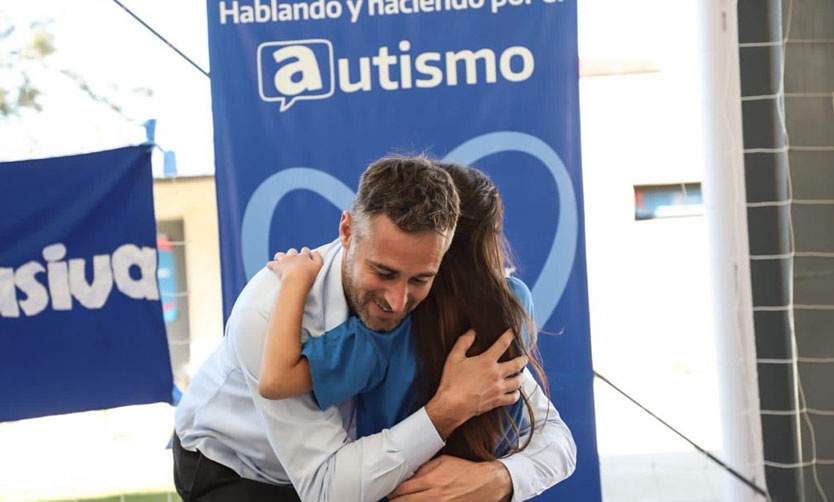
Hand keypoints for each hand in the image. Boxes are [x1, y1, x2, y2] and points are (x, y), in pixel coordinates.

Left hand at [266, 247, 322, 285]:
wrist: (297, 279)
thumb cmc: (309, 274)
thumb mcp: (319, 266)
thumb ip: (318, 258)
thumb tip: (315, 252)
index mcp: (304, 256)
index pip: (305, 250)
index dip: (306, 253)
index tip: (307, 256)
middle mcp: (293, 256)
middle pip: (292, 251)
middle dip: (293, 253)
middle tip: (293, 259)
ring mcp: (284, 260)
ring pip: (280, 255)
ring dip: (280, 256)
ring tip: (280, 259)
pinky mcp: (277, 266)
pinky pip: (271, 264)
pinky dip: (270, 264)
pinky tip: (269, 265)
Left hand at [389, 455, 511, 501]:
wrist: (486, 483)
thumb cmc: (463, 470)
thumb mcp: (443, 461)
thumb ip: (424, 468)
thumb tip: (408, 474)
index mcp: (431, 481)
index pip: (402, 490)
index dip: (393, 492)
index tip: (390, 492)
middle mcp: (434, 497)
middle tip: (391, 501)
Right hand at [425, 329, 526, 438]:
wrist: (453, 405)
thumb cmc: (452, 381)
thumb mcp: (454, 358)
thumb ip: (463, 342)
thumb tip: (472, 331)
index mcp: (486, 361)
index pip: (502, 344)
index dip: (509, 336)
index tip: (513, 332)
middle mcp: (496, 374)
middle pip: (517, 364)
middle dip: (523, 359)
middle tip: (524, 358)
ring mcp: (498, 388)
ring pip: (518, 381)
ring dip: (521, 376)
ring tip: (520, 374)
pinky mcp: (497, 401)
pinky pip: (513, 398)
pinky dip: (516, 394)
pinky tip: (515, 391)